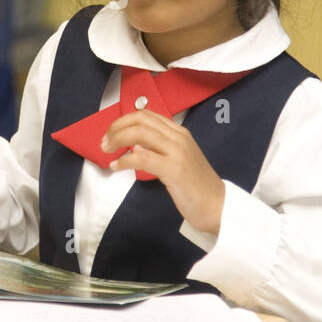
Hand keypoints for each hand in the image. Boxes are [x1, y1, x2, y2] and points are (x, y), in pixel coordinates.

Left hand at [101, 110, 225, 233]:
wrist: (217, 205)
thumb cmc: (194, 185)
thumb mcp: (176, 158)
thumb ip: (158, 147)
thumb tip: (133, 143)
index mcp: (179, 132)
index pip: (147, 115)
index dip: (123, 121)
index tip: (110, 133)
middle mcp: (179, 137)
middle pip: (141, 120)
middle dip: (117, 128)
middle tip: (104, 142)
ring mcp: (177, 152)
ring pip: (140, 134)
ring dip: (117, 140)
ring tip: (106, 151)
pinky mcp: (174, 169)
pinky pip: (142, 158)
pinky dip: (124, 160)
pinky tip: (116, 166)